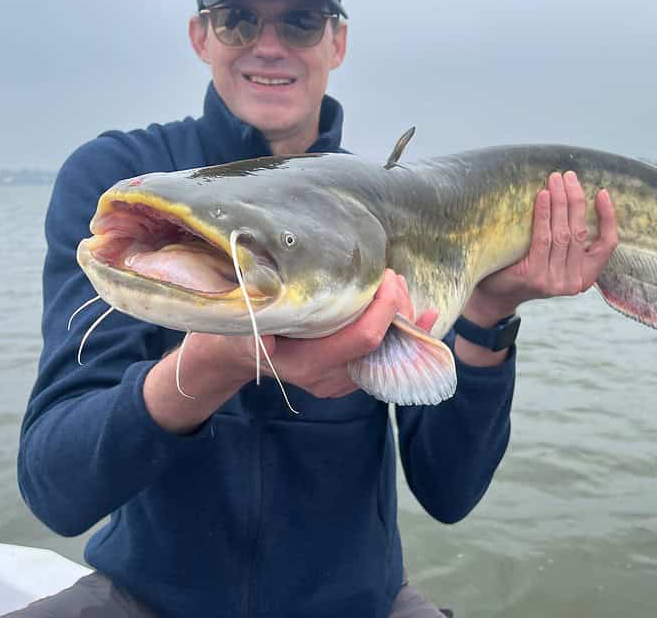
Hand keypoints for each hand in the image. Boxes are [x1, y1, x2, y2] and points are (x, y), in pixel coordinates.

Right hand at [173, 269, 437, 398]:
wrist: (231, 356)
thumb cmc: (233, 334)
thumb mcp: (235, 329)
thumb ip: (253, 334)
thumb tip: (266, 339)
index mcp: (308, 365)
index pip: (362, 339)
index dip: (382, 308)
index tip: (385, 278)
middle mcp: (330, 378)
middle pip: (382, 344)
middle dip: (395, 309)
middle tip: (392, 276)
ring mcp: (341, 380)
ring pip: (389, 351)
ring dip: (401, 318)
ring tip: (400, 285)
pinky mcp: (348, 373)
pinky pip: (386, 354)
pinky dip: (404, 332)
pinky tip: (426, 315)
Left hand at [466, 171, 617, 322]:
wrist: (495, 294)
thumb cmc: (527, 267)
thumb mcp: (555, 257)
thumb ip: (569, 238)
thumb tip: (575, 194)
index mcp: (586, 277)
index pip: (607, 245)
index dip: (608, 217)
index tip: (602, 192)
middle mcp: (574, 282)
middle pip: (581, 232)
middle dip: (576, 200)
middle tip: (568, 176)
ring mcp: (555, 281)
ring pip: (563, 234)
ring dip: (560, 202)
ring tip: (555, 180)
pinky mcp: (535, 277)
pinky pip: (543, 239)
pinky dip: (544, 214)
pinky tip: (543, 196)